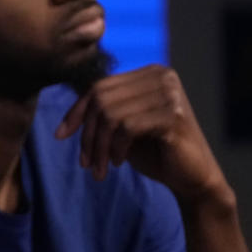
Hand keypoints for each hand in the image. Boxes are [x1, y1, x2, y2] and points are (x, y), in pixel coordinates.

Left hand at [55, 65, 224, 201]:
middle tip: (85, 162)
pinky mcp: (173, 116)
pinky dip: (116, 148)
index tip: (60, 135)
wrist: (191, 177)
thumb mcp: (122, 127)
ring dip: (99, 147)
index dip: (76, 112)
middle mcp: (162, 77)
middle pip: (101, 100)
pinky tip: (119, 163)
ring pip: (111, 115)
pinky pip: (127, 128)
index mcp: (149, 74)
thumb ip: (102, 113)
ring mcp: (170, 94)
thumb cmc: (155, 151)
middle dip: (87, 135)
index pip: (99, 87)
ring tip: (99, 168)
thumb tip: (66, 116)